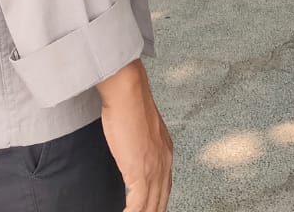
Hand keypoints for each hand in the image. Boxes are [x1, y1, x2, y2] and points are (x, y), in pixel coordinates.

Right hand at [98, 60, 171, 211]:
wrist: (128, 93)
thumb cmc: (130, 103)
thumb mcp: (141, 128)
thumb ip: (141, 143)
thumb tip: (132, 149)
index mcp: (165, 152)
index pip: (165, 186)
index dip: (157, 202)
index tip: (150, 208)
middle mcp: (164, 162)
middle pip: (161, 200)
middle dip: (153, 211)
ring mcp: (154, 169)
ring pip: (151, 206)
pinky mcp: (141, 172)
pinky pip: (138, 205)